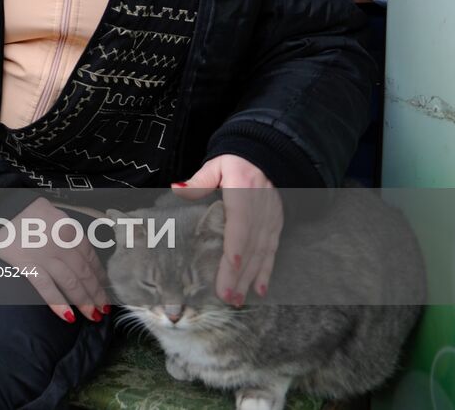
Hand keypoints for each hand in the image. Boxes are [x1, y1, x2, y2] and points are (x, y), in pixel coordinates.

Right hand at [0, 197, 109, 324]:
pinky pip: (46, 287)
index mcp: (68, 228)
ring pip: (71, 282)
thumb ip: (63, 227)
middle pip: (84, 272)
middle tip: (103, 309)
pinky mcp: (27, 264)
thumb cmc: (21, 208)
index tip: (104, 286)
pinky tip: (68, 316)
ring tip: (93, 316)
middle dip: (96, 293)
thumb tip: (73, 243)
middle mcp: (62, 243)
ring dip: (84, 301)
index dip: (99, 274)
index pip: (90, 256)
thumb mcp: (50, 211)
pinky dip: (58, 303)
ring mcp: (45, 255)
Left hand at [172, 155, 281, 305]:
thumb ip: (200, 181)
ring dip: (249, 280)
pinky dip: (266, 273)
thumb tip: (179, 189)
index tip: (227, 272)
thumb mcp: (218, 166)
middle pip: (249, 249)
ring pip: (260, 255)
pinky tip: (260, 290)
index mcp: (243, 196)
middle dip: (238, 276)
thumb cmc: (237, 162)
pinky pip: (272, 253)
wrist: (268, 155)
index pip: (240, 229)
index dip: (234, 252)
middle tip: (225, 298)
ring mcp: (270, 222)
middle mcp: (259, 213)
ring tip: (237, 300)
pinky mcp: (276, 227)